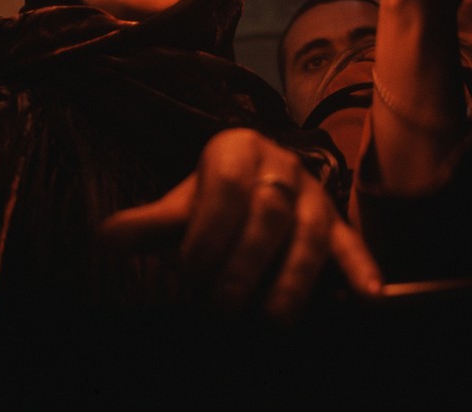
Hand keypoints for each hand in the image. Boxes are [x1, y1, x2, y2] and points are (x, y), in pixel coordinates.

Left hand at [98, 128, 381, 321]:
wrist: (260, 175)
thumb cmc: (215, 196)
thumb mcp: (183, 202)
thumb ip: (150, 223)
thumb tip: (104, 239)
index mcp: (237, 150)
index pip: (224, 187)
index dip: (207, 232)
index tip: (189, 273)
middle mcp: (281, 167)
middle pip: (268, 213)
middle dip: (244, 263)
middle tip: (221, 306)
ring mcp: (314, 196)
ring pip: (309, 233)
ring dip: (292, 278)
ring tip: (273, 320)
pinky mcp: (338, 223)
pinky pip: (351, 244)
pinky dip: (361, 270)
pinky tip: (367, 298)